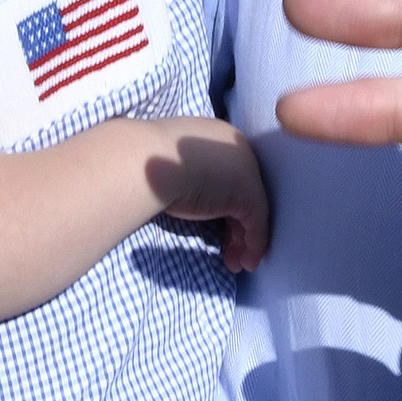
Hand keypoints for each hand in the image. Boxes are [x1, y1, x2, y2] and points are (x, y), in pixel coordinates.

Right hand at [149, 120, 271, 269]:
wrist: (144, 163)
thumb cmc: (146, 165)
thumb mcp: (170, 167)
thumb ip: (184, 177)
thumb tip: (184, 195)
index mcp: (216, 136)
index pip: (228, 177)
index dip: (225, 208)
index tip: (216, 231)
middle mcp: (236, 148)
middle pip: (243, 193)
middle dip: (237, 227)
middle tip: (229, 251)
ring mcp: (246, 169)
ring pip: (253, 211)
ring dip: (245, 241)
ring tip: (236, 264)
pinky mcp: (248, 192)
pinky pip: (257, 224)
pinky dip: (254, 246)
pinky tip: (246, 264)